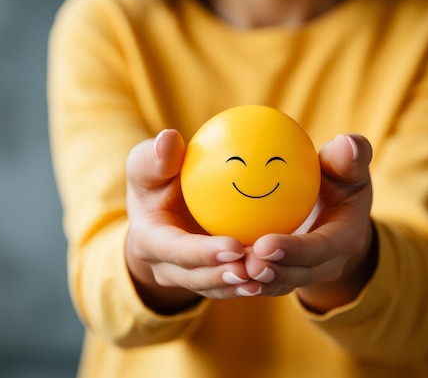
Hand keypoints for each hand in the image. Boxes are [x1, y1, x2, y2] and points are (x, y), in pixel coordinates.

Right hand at [125, 129, 262, 313]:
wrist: (160, 207)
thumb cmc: (157, 177)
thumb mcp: (148, 165)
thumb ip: (156, 157)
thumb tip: (169, 138)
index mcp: (149, 241)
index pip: (175, 250)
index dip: (203, 253)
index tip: (235, 246)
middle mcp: (165, 267)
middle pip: (195, 278)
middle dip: (224, 279)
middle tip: (254, 269)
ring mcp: (186, 277)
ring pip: (214, 288)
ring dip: (240, 286)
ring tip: (268, 277)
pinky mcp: (207, 279)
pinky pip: (229, 285)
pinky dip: (251, 282)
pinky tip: (278, 273)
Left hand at [244, 134, 376, 312]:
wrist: (337, 210)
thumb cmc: (340, 179)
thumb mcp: (348, 167)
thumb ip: (350, 155)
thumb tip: (346, 143)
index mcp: (345, 238)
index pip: (321, 249)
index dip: (295, 251)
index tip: (264, 244)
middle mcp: (328, 263)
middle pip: (299, 275)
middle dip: (273, 274)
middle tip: (245, 264)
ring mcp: (306, 273)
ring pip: (280, 283)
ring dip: (256, 282)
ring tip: (231, 273)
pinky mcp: (287, 274)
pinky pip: (266, 280)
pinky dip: (246, 279)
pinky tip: (220, 269)